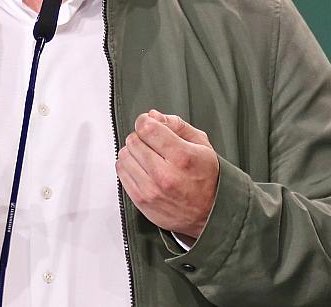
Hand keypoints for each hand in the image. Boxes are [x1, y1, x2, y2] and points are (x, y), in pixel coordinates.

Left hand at [116, 109, 217, 240]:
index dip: (145, 121)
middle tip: (152, 143)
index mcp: (182, 157)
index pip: (147, 128)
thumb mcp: (202, 145)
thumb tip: (153, 116)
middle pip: (134, 140)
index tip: (148, 123)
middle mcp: (165, 174)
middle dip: (141, 137)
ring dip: (133, 152)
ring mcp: (151, 189)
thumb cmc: (207, 179)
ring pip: (124, 156)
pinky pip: (121, 173)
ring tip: (147, 157)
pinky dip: (128, 166)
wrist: (209, 214)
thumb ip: (177, 125)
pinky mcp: (141, 200)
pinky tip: (142, 168)